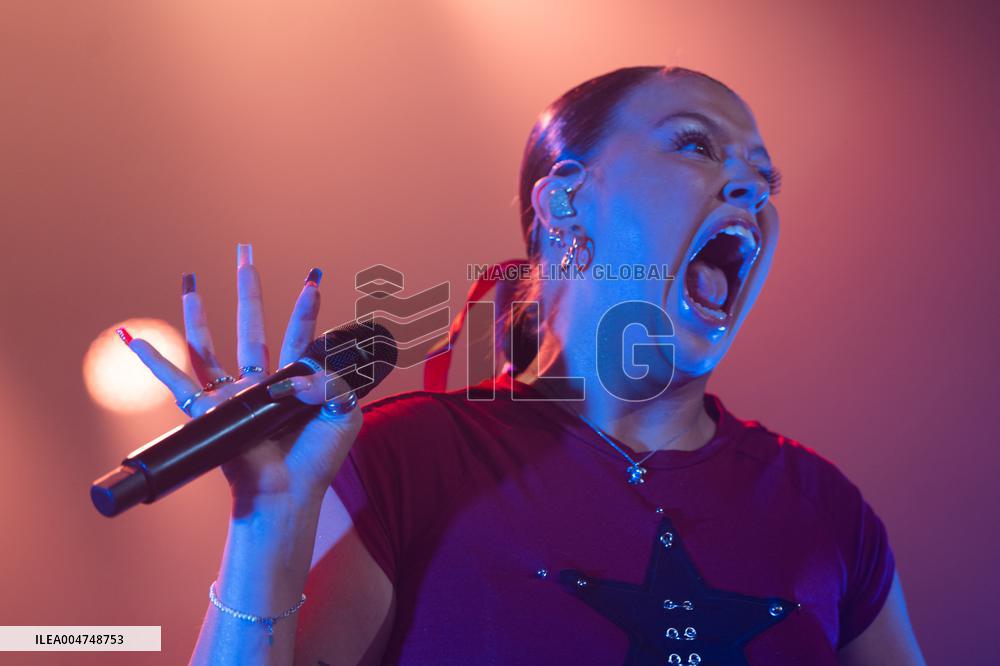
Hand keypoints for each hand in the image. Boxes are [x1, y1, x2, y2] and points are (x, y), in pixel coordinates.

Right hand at [120, 244, 362, 511]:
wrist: (288, 491)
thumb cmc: (317, 458)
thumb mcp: (343, 412)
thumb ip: (337, 380)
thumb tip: (312, 363)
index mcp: (294, 382)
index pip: (300, 335)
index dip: (306, 307)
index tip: (313, 277)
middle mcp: (260, 383)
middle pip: (252, 326)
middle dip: (249, 290)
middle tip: (244, 254)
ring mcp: (233, 396)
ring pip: (209, 346)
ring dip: (198, 313)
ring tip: (190, 279)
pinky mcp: (210, 412)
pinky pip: (176, 383)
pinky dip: (152, 361)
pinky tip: (134, 339)